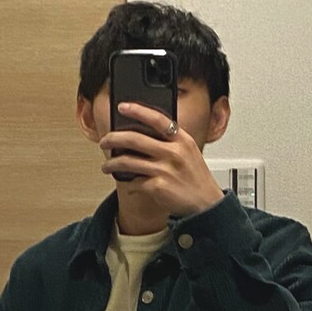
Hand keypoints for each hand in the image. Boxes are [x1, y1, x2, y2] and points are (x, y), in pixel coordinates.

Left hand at [99, 101, 223, 217]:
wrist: (206, 204)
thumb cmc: (196, 179)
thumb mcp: (189, 153)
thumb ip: (171, 142)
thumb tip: (143, 136)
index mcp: (182, 140)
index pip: (157, 119)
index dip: (138, 110)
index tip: (123, 107)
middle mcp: (173, 153)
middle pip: (135, 139)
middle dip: (114, 138)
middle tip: (105, 141)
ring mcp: (165, 170)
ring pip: (128, 161)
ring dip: (113, 164)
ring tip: (107, 166)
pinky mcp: (158, 187)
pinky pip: (135, 182)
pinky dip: (128, 183)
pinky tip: (127, 184)